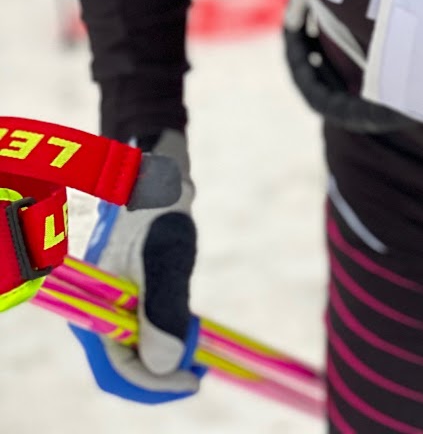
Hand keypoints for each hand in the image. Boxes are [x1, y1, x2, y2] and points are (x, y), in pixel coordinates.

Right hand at [70, 130, 202, 403]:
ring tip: (199, 345)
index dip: (154, 383)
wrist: (156, 170)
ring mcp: (109, 302)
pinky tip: (189, 328)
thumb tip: (165, 363)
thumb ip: (162, 306)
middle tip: (199, 369)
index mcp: (91, 304)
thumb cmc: (156, 203)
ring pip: (134, 349)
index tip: (192, 381)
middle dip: (161, 373)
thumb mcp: (165, 250)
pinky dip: (166, 335)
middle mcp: (94, 309)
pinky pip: (142, 329)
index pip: (116, 368)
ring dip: (165, 355)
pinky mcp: (126, 293)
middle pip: (123, 365)